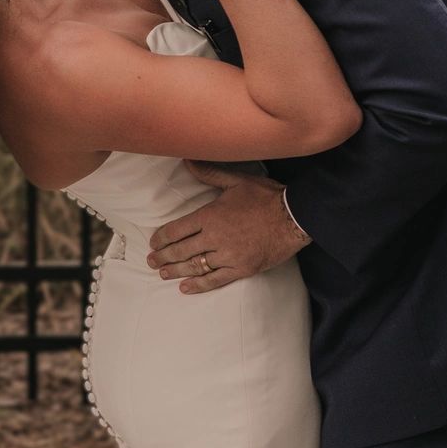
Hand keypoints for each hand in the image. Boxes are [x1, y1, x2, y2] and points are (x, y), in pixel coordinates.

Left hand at [148, 164, 309, 293]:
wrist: (294, 217)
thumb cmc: (266, 197)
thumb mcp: (236, 181)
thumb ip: (209, 174)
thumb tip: (187, 160)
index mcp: (210, 216)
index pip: (177, 230)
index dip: (162, 238)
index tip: (153, 243)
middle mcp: (215, 238)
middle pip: (181, 250)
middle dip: (163, 257)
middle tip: (152, 262)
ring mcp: (228, 256)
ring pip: (195, 266)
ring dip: (176, 271)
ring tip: (163, 274)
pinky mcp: (242, 269)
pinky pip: (215, 280)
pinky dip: (198, 285)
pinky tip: (185, 288)